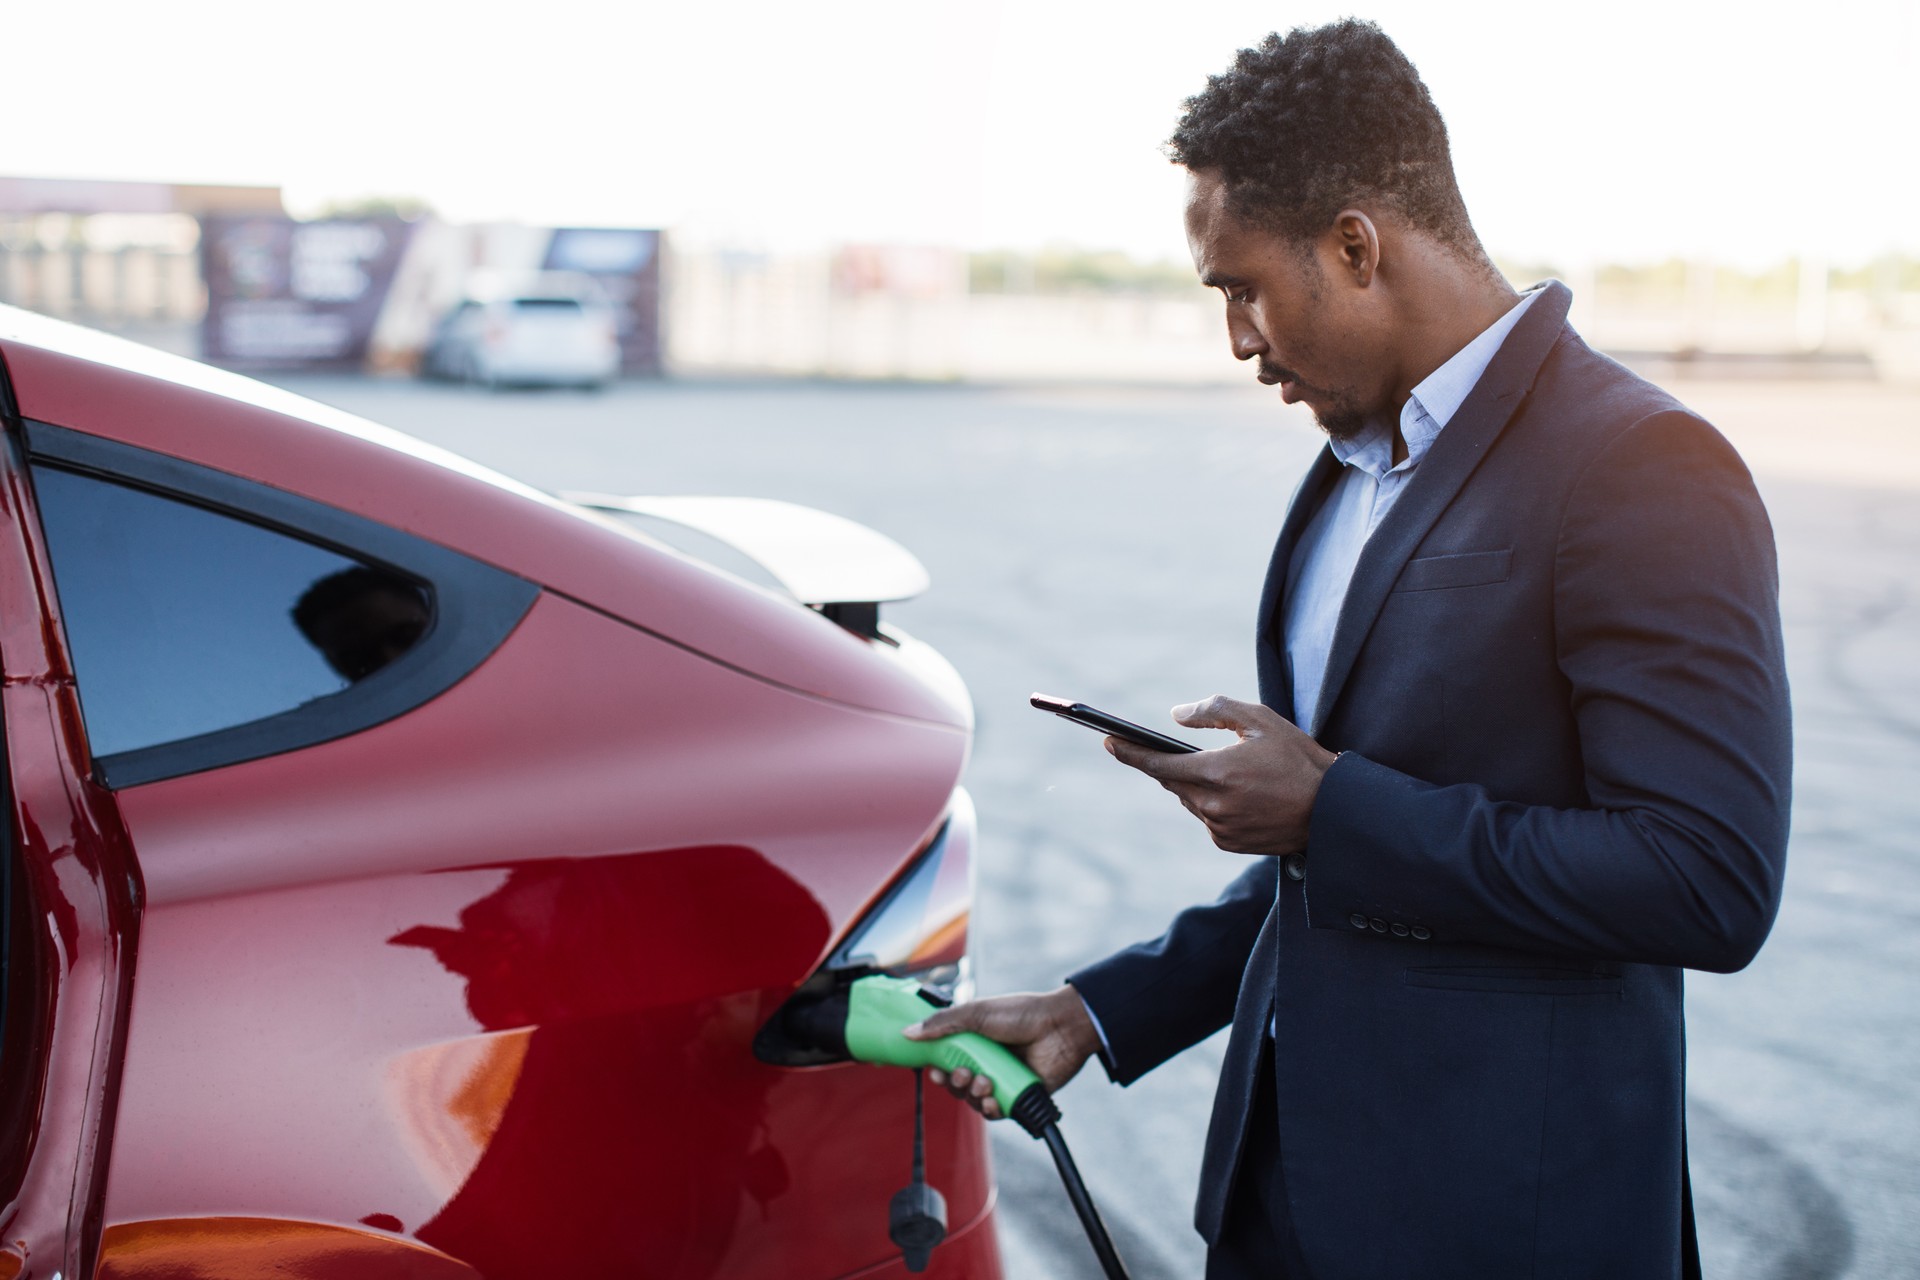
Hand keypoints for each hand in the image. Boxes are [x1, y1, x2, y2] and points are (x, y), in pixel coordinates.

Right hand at [902, 985, 1101, 1118]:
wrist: (1061, 1026)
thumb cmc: (1022, 1014)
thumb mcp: (977, 1013)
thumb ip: (942, 1023)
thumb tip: (908, 1032)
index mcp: (974, 1042)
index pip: (946, 1061)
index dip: (937, 1070)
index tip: (934, 1071)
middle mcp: (986, 1062)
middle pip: (957, 1085)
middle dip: (956, 1083)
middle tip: (965, 1073)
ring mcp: (1002, 1080)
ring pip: (974, 1100)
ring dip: (973, 1094)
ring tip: (986, 1081)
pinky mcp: (1018, 1096)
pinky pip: (996, 1113)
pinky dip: (991, 1108)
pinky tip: (993, 1098)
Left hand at [1106, 694, 1336, 854]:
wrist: (1332, 810)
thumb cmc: (1297, 758)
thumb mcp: (1260, 720)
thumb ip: (1214, 710)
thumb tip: (1175, 716)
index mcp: (1215, 772)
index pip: (1157, 763)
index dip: (1129, 752)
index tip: (1107, 741)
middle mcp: (1211, 805)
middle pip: (1172, 781)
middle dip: (1169, 764)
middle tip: (1175, 749)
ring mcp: (1219, 828)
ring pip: (1190, 800)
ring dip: (1196, 784)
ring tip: (1224, 770)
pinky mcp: (1228, 843)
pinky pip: (1207, 818)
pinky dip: (1213, 804)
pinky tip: (1239, 794)